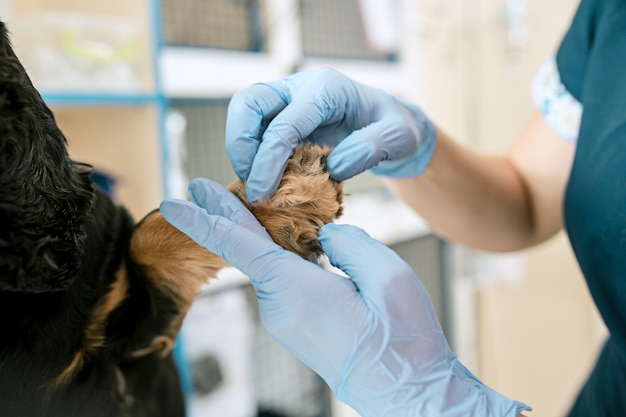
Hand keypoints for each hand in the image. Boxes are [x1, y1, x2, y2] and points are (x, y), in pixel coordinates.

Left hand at [160, 179, 529, 416]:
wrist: (407, 393)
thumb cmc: (402, 341)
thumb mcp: (388, 276)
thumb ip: (350, 242)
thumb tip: (326, 238)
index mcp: (295, 289)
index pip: (238, 244)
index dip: (205, 218)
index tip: (173, 202)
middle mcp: (279, 307)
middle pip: (249, 250)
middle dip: (229, 217)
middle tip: (201, 188)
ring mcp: (285, 322)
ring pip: (269, 266)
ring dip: (265, 238)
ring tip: (264, 210)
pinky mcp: (297, 329)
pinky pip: (282, 282)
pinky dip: (282, 258)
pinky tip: (299, 248)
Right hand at [226, 67, 436, 201]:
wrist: (392, 127)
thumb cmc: (398, 129)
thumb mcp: (399, 138)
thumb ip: (370, 149)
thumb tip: (333, 168)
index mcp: (326, 89)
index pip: (284, 123)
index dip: (268, 160)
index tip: (263, 194)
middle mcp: (301, 88)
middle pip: (248, 102)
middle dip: (240, 144)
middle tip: (251, 183)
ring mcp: (288, 100)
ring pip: (245, 113)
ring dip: (241, 149)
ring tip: (255, 184)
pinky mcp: (283, 116)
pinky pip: (255, 129)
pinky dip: (251, 154)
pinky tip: (264, 180)